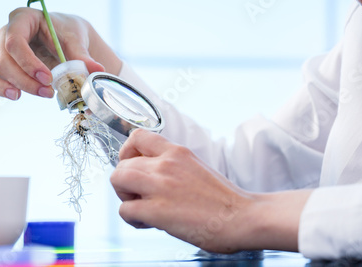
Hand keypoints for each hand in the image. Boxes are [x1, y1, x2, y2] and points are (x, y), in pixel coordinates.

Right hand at [0, 7, 122, 99]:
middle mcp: (5, 32)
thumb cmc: (68, 32)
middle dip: (24, 80)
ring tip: (18, 97)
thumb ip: (82, 56)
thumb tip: (96, 69)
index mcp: (23, 19)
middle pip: (3, 60)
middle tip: (48, 93)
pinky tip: (6, 92)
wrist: (65, 36)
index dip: (28, 63)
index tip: (48, 78)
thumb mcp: (76, 40)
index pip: (15, 42)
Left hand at [110, 129, 312, 252]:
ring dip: (124, 196)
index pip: (137, 136)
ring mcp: (160, 185)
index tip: (134, 167)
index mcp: (177, 152)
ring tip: (141, 208)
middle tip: (138, 196)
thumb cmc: (225, 199)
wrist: (244, 216)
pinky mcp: (157, 210)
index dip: (128, 153)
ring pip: (117, 180)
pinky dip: (131, 220)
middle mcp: (165, 164)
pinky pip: (125, 210)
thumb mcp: (196, 168)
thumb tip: (153, 179)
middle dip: (124, 181)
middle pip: (122, 163)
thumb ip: (172, 168)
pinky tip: (148, 223)